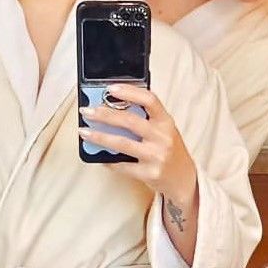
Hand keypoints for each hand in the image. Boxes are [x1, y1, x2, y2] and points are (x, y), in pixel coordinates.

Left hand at [79, 83, 198, 264]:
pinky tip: (98, 155)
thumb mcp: (163, 130)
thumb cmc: (169, 150)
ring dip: (99, 136)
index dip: (129, 92)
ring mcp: (157, 156)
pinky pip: (122, 165)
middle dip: (104, 114)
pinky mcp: (149, 173)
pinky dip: (107, 160)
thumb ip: (145, 119)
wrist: (184, 179)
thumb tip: (111, 107)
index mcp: (166, 121)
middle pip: (130, 120)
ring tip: (84, 132)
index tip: (110, 88)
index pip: (150, 100)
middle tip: (87, 111)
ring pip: (122, 143)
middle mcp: (163, 137)